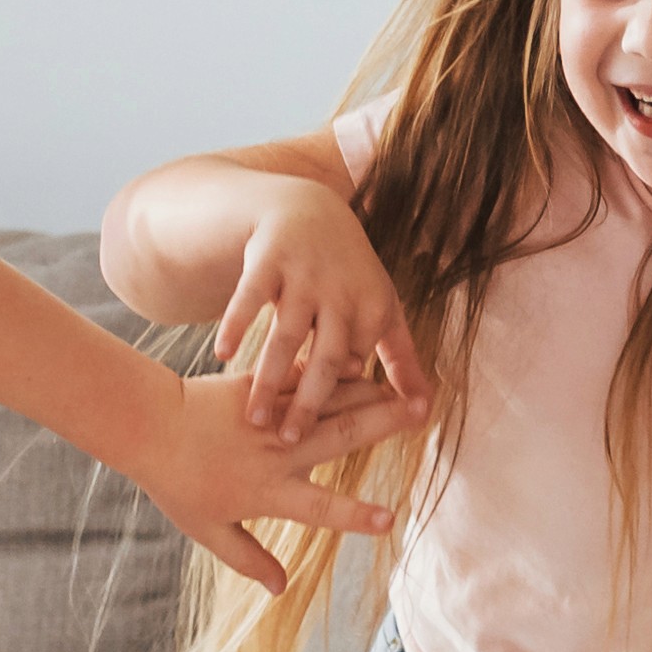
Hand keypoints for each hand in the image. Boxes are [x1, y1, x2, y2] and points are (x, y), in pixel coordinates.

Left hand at [120, 359, 417, 594]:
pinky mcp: (262, 388)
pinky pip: (305, 380)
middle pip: (340, 437)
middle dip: (384, 425)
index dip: (354, 516)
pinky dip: (336, 373)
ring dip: (372, 395)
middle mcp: (277, 452)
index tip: (390, 520)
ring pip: (330, 403)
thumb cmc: (177, 483)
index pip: (319, 507)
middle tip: (423, 413)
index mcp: (267, 490)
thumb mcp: (207, 531)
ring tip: (408, 388)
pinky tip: (365, 366)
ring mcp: (271, 416)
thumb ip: (248, 559)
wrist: (149, 424)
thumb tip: (280, 590)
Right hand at [215, 184, 420, 443]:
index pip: (359, 366)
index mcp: (374, 307)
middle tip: (288, 442)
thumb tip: (427, 408)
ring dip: (270, 376)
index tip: (323, 440)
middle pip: (326, 356)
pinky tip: (223, 355)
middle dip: (309, 401)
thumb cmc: (348, 274)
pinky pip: (249, 297)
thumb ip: (401, 358)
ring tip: (254, 415)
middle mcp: (343, 290)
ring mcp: (304, 273)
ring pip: (286, 333)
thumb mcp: (381, 308)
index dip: (341, 402)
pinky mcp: (267, 259)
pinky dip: (236, 324)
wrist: (307, 209)